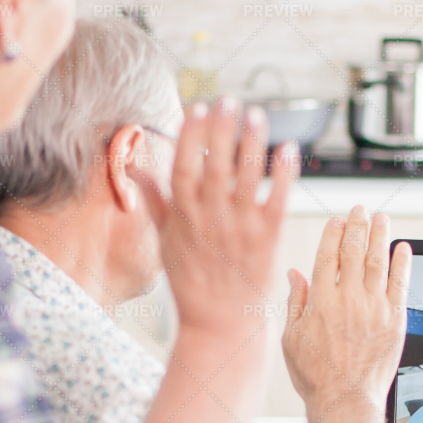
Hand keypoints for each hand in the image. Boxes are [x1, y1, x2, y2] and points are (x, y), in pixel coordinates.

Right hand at [142, 99, 294, 341]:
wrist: (219, 322)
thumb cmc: (192, 282)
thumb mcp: (165, 241)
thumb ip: (155, 202)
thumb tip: (134, 170)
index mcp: (185, 215)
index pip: (185, 166)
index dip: (191, 136)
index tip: (197, 108)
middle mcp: (212, 217)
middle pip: (216, 164)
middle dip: (222, 129)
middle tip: (229, 100)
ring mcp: (241, 227)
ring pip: (248, 175)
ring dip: (253, 142)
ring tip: (258, 114)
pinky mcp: (268, 238)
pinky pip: (278, 198)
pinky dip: (284, 173)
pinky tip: (288, 149)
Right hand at [282, 206, 412, 411]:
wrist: (345, 401)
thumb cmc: (316, 376)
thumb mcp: (292, 338)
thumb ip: (295, 302)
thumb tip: (295, 274)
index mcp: (321, 301)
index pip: (327, 256)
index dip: (332, 234)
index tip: (336, 220)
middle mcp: (349, 299)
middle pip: (354, 251)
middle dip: (356, 226)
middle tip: (359, 211)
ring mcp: (374, 308)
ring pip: (379, 261)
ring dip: (380, 236)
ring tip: (382, 218)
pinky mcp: (394, 320)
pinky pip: (401, 284)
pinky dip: (402, 263)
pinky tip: (403, 248)